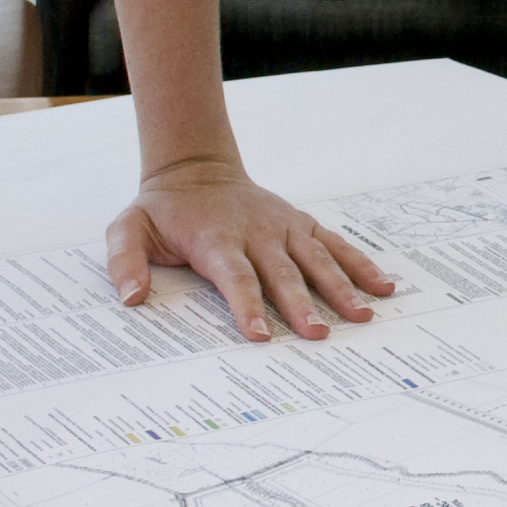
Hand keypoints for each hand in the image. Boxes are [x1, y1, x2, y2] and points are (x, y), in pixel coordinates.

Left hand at [105, 160, 393, 339]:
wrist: (195, 170)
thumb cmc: (162, 211)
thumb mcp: (129, 229)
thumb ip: (125, 261)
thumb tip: (132, 299)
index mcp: (216, 239)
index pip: (235, 277)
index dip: (247, 306)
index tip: (260, 336)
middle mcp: (256, 232)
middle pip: (282, 273)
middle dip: (301, 305)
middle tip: (319, 334)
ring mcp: (283, 226)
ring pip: (316, 259)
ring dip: (340, 287)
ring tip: (362, 315)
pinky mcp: (300, 223)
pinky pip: (334, 244)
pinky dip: (359, 263)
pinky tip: (382, 287)